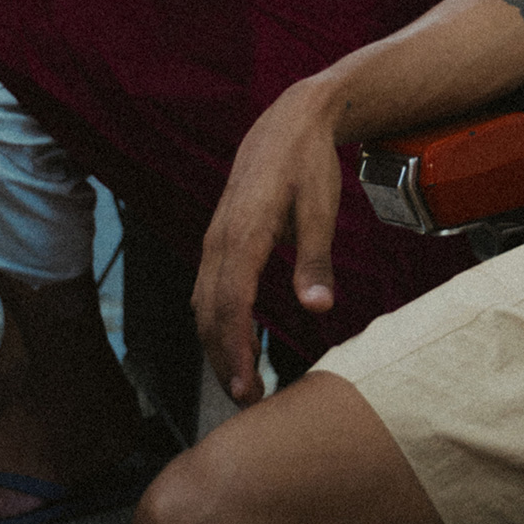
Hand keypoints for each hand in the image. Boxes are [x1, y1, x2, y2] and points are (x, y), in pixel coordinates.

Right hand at [192, 80, 344, 403]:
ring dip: (217, 346)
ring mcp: (213, 239)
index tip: (248, 388)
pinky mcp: (217, 239)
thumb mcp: (321, 209)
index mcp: (243, 233)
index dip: (235, 351)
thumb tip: (320, 309)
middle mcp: (218, 240)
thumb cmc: (308, 164)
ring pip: (202, 304)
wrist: (288, 122)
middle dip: (224, 361)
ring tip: (242, 382)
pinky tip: (233, 343)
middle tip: (248, 401)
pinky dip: (215, 323)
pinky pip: (207, 289)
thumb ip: (316, 260)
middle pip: (209, 314)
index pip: (229, 304)